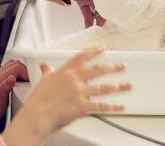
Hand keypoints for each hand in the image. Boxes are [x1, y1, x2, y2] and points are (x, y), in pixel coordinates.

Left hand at [0, 60, 28, 133]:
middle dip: (25, 70)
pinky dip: (17, 75)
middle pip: (15, 64)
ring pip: (13, 66)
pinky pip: (10, 72)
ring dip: (21, 72)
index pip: (16, 67)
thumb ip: (5, 87)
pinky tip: (19, 84)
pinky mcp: (0, 81)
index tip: (29, 81)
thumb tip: (12, 78)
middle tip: (28, 81)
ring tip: (25, 82)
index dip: (25, 72)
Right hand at [3, 48, 129, 145]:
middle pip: (98, 70)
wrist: (37, 115)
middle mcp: (74, 80)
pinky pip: (101, 106)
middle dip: (113, 67)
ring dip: (118, 86)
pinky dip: (113, 107)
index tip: (102, 48)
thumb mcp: (43, 82)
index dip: (94, 51)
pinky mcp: (82, 106)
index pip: (82, 57)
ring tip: (128, 85)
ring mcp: (79, 92)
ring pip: (103, 88)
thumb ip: (47, 72)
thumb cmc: (38, 101)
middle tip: (122, 66)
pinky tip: (121, 106)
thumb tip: (44, 65)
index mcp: (65, 72)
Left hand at [45, 0, 104, 26]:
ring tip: (98, 31)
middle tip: (104, 27)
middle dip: (104, 14)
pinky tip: (89, 27)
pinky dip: (88, 17)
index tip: (110, 13)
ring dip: (97, 18)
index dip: (108, 1)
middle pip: (102, 1)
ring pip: (95, 7)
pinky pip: (86, 8)